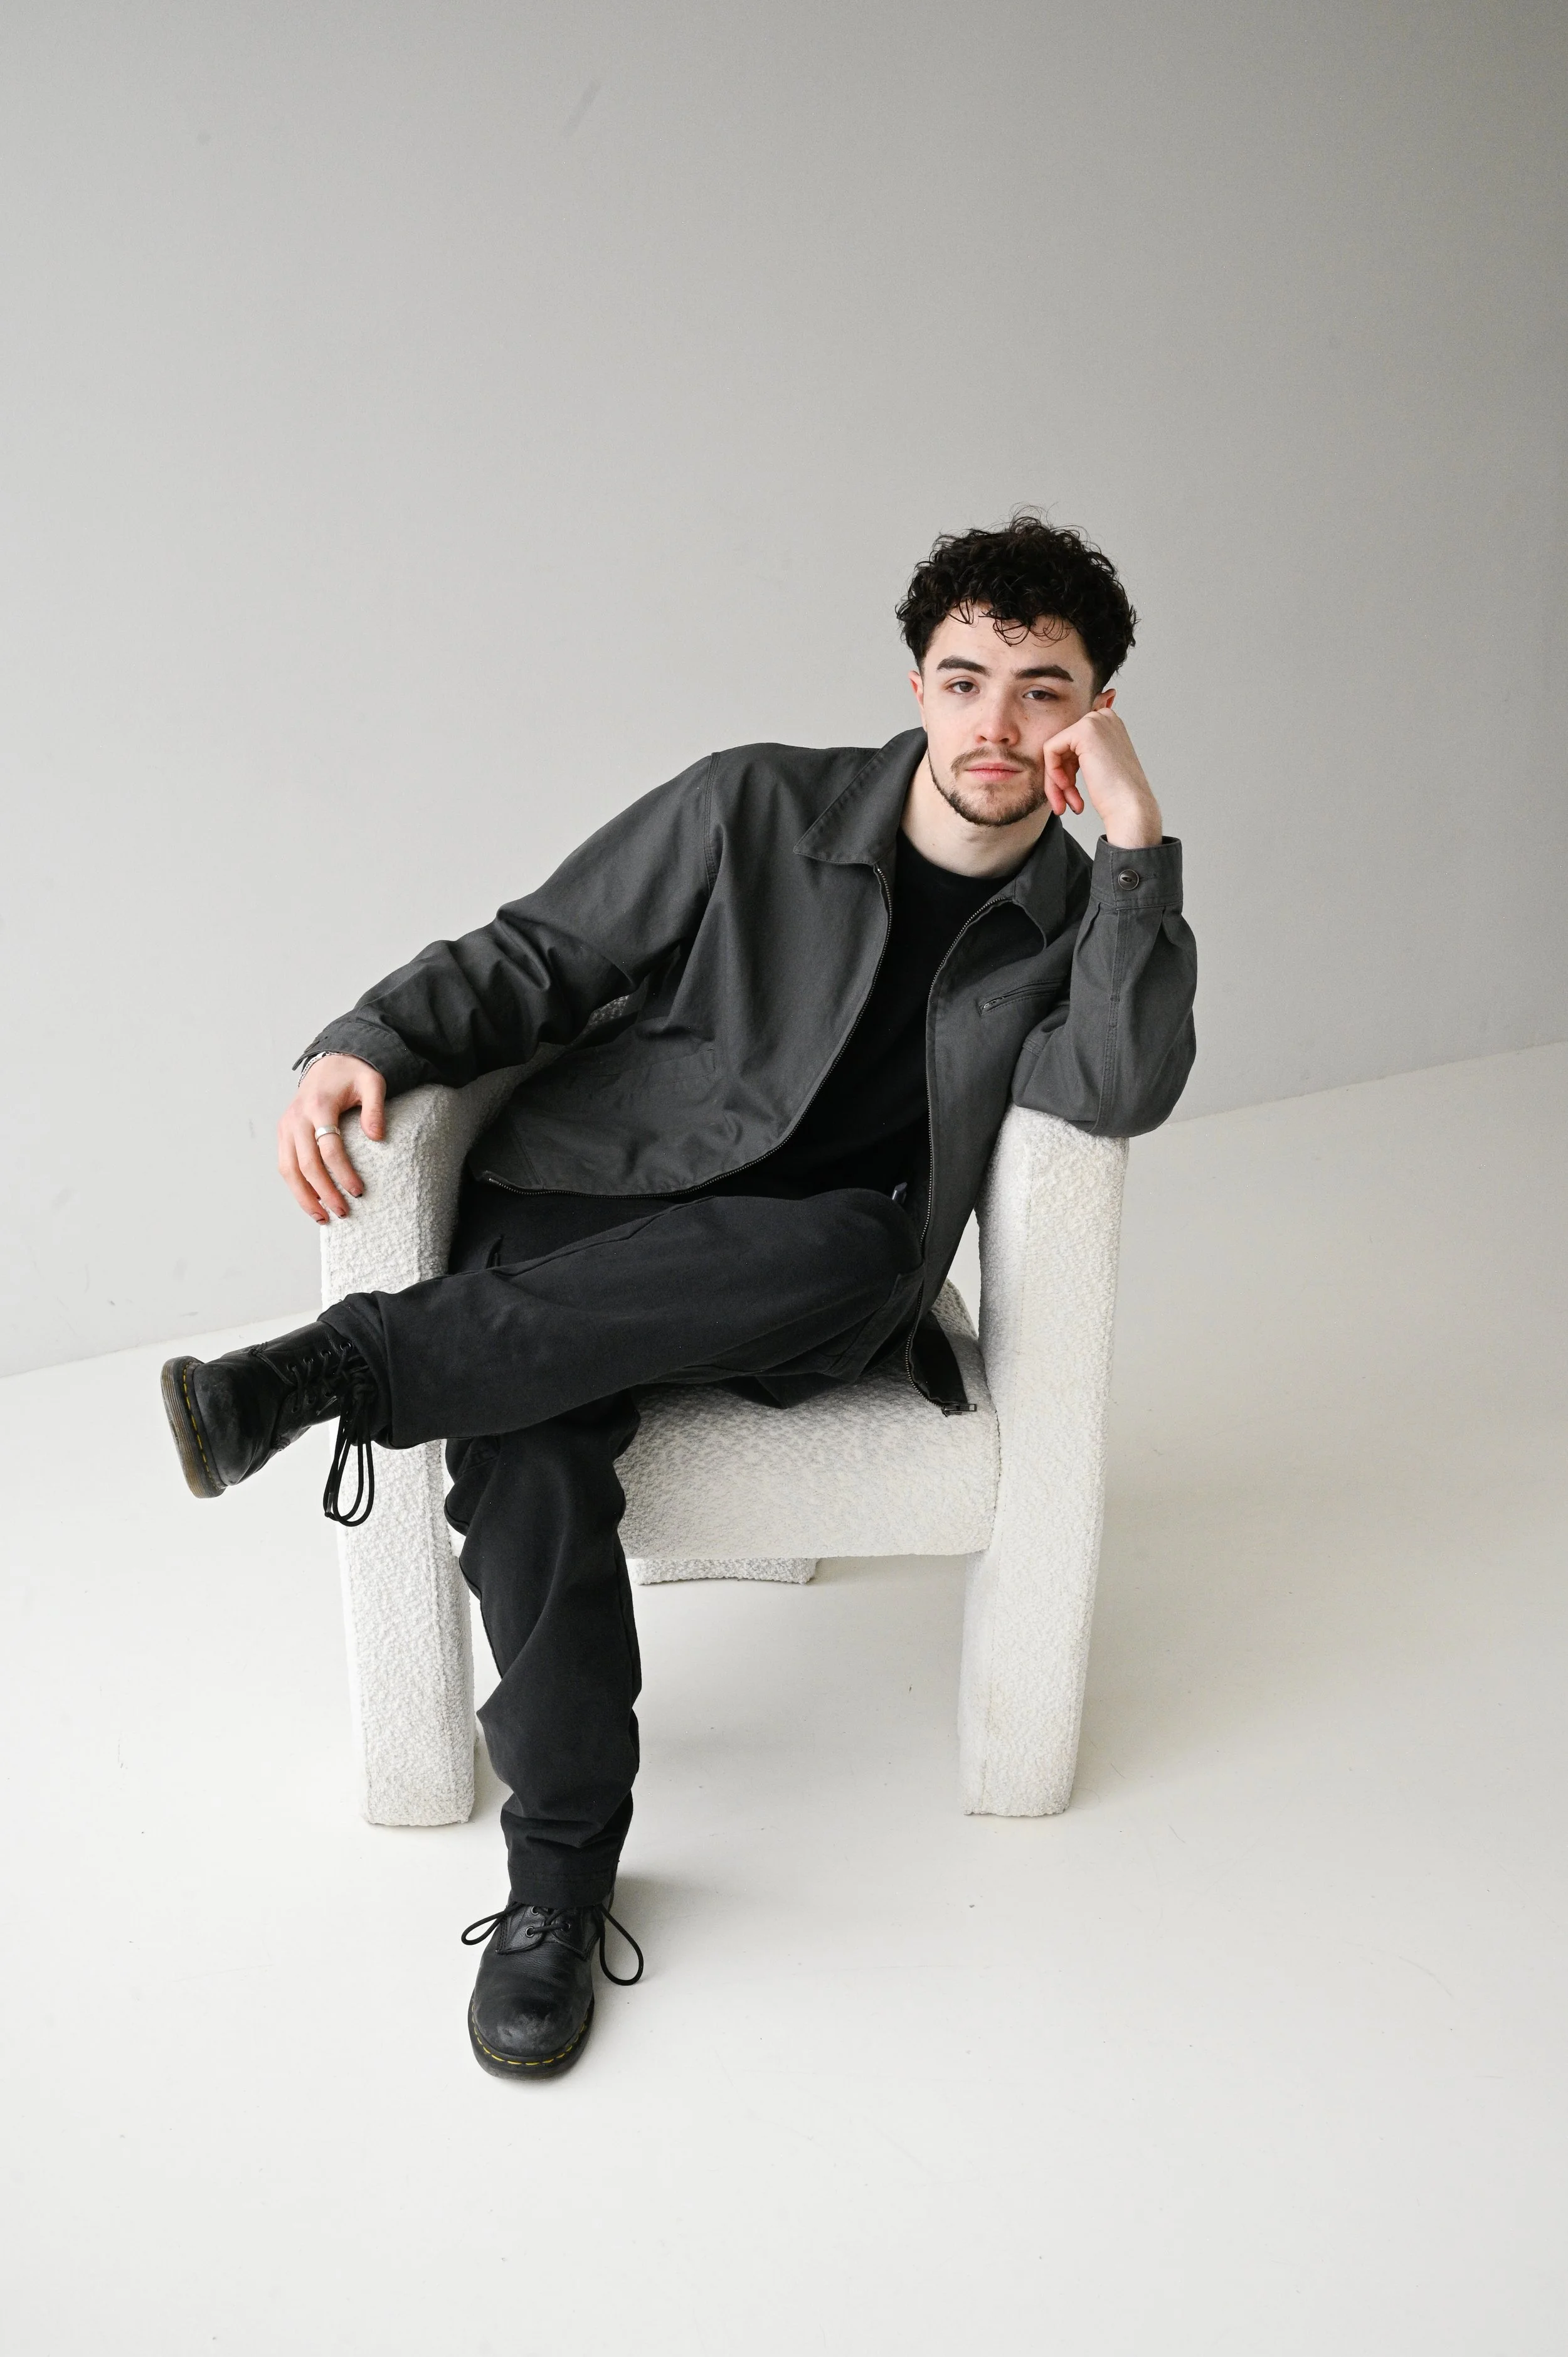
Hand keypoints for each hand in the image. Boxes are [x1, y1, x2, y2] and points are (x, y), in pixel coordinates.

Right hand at [277, 1054, 386, 1223]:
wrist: (329, 1062)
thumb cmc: (353, 1075)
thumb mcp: (372, 1082)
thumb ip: (376, 1108)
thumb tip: (377, 1137)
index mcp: (318, 1105)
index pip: (328, 1148)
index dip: (343, 1173)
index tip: (359, 1191)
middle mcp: (297, 1118)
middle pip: (306, 1164)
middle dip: (324, 1192)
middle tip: (343, 1212)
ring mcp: (286, 1126)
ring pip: (288, 1169)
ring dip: (304, 1197)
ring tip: (323, 1218)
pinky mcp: (284, 1133)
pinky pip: (285, 1165)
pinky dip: (296, 1186)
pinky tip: (312, 1202)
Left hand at [1041, 706, 1162, 848]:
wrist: (1129, 807)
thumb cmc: (1117, 795)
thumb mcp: (1099, 766)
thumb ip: (1082, 755)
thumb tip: (1055, 753)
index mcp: (1108, 724)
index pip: (1072, 745)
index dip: (1067, 772)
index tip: (1071, 796)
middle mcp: (1103, 718)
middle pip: (1062, 748)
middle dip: (1060, 779)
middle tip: (1064, 804)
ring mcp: (1094, 722)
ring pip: (1054, 751)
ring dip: (1056, 783)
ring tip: (1064, 804)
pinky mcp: (1083, 731)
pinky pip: (1050, 749)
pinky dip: (1053, 773)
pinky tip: (1066, 788)